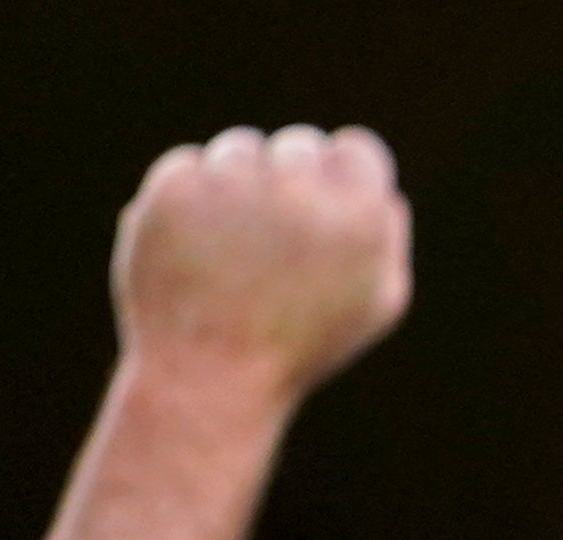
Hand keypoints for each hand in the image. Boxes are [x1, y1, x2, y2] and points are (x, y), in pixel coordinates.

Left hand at [114, 127, 412, 403]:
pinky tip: (197, 250)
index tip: (327, 207)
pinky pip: (189, 168)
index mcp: (359, 220)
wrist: (211, 373)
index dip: (344, 178)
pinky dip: (192, 202)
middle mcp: (299, 191)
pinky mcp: (177, 187)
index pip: (358, 149)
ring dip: (239, 186)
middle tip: (276, 242)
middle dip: (291, 182)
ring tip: (235, 251)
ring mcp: (233, 185)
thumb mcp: (371, 304)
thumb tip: (380, 190)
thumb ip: (386, 240)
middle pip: (300, 144)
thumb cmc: (301, 345)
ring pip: (241, 148)